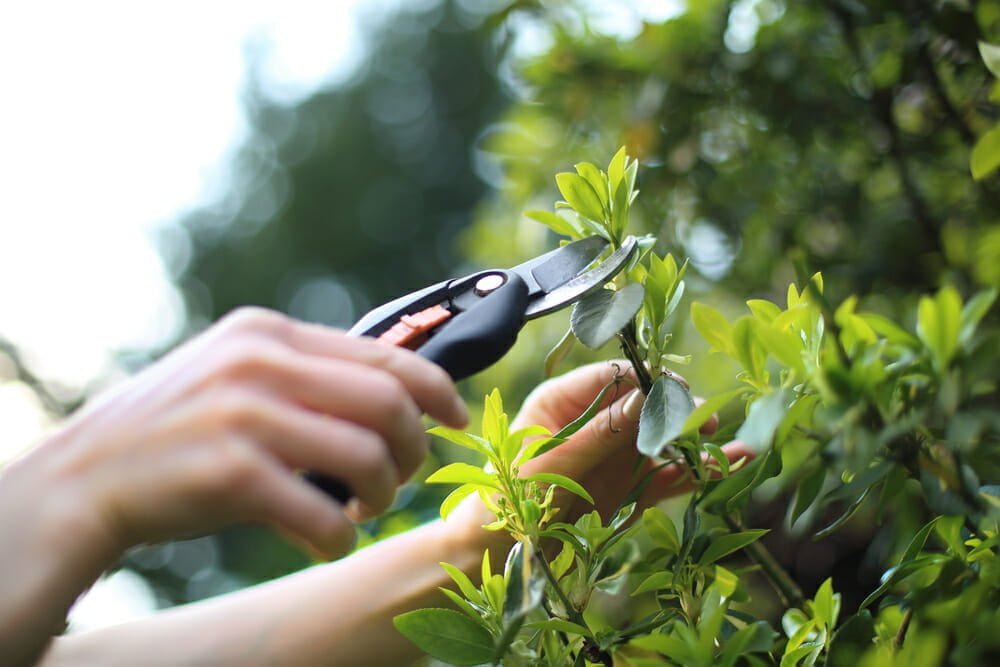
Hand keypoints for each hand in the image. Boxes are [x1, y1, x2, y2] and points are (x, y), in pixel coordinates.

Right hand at [4, 307, 467, 563]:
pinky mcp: (230, 471)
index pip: (384, 352)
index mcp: (267, 333)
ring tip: (363, 510)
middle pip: (389, 402)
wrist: (82, 481)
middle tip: (401, 479)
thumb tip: (391, 392)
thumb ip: (302, 374)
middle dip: (415, 448)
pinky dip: (339, 535)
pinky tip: (325, 541)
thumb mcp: (235, 377)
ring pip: (368, 454)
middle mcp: (260, 362)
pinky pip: (324, 512)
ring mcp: (244, 413)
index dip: (437, 389)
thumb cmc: (174, 435)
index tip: (457, 418)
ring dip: (382, 495)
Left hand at [453, 362, 751, 539]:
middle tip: (706, 425)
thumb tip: (649, 397)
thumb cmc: (507, 500)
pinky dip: (692, 474)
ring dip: (695, 446)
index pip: (614, 376)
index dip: (649, 380)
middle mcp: (592, 423)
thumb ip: (602, 434)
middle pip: (646, 408)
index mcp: (562, 401)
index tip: (679, 392)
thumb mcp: (554, 463)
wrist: (492, 555)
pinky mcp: (625, 488)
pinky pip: (663, 476)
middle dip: (679, 415)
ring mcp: (612, 456)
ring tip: (733, 450)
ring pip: (661, 443)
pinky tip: (725, 468)